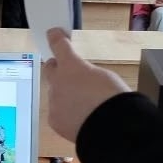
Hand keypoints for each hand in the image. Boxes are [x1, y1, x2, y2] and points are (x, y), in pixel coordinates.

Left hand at [44, 28, 129, 142]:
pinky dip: (66, 113)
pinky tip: (80, 118)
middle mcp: (57, 81)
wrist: (111, 128)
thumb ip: (87, 73)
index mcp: (71, 66)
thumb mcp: (105, 76)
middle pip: (49, 68)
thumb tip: (80, 79)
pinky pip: (57, 111)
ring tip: (83, 104)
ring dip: (64, 94)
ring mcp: (53, 102)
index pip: (58, 45)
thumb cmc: (113, 98)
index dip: (56, 37)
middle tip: (68, 73)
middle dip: (57, 68)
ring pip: (55, 93)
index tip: (54, 34)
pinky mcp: (54, 121)